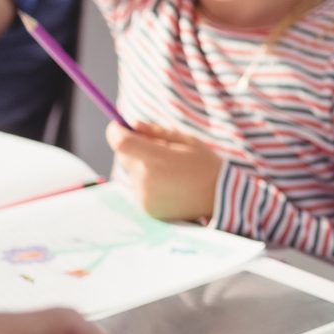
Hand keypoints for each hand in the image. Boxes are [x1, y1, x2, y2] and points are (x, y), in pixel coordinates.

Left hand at [106, 124, 225, 223]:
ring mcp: (144, 196)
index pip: (121, 143)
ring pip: (132, 172)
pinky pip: (138, 188)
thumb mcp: (186, 141)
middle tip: (156, 148)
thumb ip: (156, 132)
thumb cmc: (205, 164)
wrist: (218, 198)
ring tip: (169, 171)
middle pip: (124, 156)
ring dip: (142, 167)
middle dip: (134, 148)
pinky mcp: (145, 208)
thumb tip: (133, 125)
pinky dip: (147, 183)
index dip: (115, 131)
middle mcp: (145, 179)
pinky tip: (168, 185)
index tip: (118, 125)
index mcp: (157, 159)